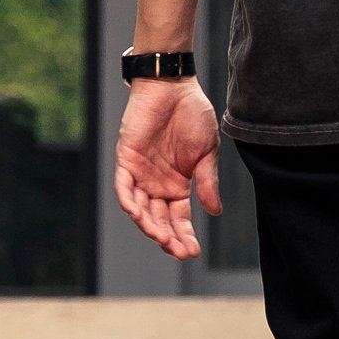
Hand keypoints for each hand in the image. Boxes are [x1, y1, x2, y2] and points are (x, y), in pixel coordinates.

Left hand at [116, 76, 222, 259]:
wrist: (173, 86)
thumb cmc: (193, 115)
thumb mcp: (206, 152)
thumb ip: (207, 181)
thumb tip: (215, 211)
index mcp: (178, 185)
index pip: (179, 219)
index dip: (184, 236)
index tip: (193, 252)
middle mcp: (157, 184)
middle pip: (160, 219)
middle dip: (168, 237)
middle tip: (179, 251)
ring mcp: (141, 174)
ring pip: (141, 209)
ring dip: (150, 225)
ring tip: (162, 239)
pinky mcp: (126, 160)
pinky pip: (123, 187)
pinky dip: (129, 202)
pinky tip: (139, 216)